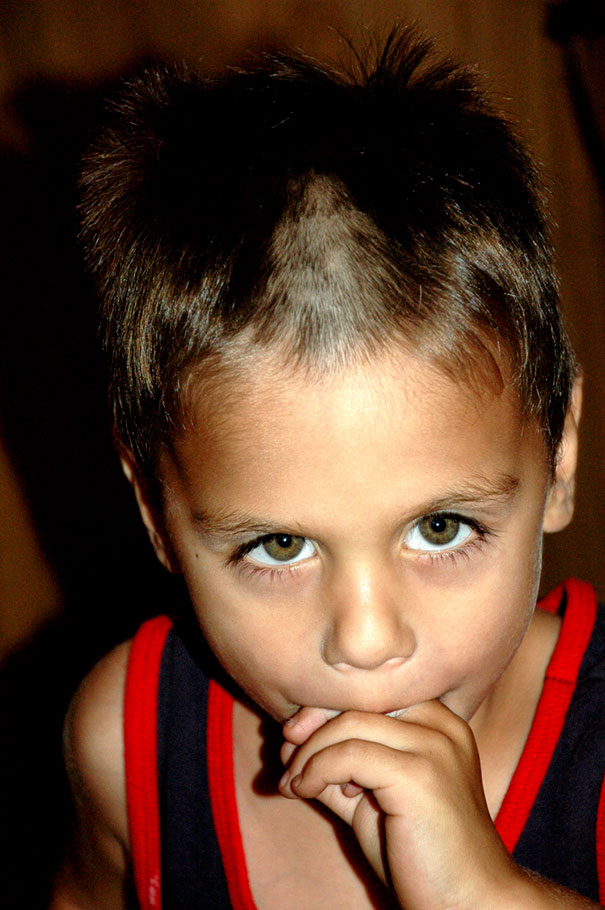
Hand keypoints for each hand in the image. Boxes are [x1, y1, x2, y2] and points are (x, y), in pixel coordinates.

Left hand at [279, 701, 520, 909]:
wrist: (470, 903)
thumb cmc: (423, 854)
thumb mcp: (373, 799)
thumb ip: (340, 768)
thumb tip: (290, 741)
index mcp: (438, 723)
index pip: (372, 692)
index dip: (327, 707)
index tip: (294, 734)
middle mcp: (441, 726)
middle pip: (360, 700)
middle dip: (313, 724)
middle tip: (286, 755)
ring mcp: (435, 747)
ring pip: (350, 723)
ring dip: (309, 752)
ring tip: (293, 782)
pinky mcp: (420, 774)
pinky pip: (350, 754)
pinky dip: (316, 769)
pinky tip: (304, 790)